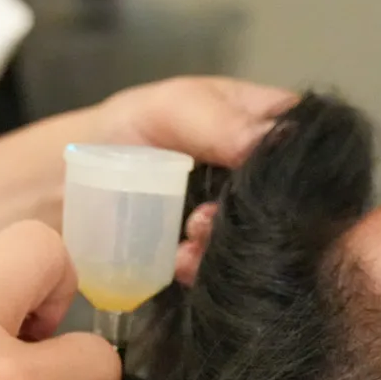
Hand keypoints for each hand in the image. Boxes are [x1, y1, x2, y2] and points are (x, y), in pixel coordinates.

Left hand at [90, 77, 296, 284]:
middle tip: (212, 214)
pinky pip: (231, 269)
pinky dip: (207, 269)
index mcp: (267, 121)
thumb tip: (279, 140)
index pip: (315, 140)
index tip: (269, 181)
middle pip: (296, 199)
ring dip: (231, 244)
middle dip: (262, 213)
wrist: (65, 188)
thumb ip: (220, 122)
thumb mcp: (169, 109)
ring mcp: (243, 217)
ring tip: (193, 233)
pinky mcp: (217, 255)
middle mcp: (265, 172)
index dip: (304, 164)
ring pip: (267, 239)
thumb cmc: (123, 133)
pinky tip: (182, 262)